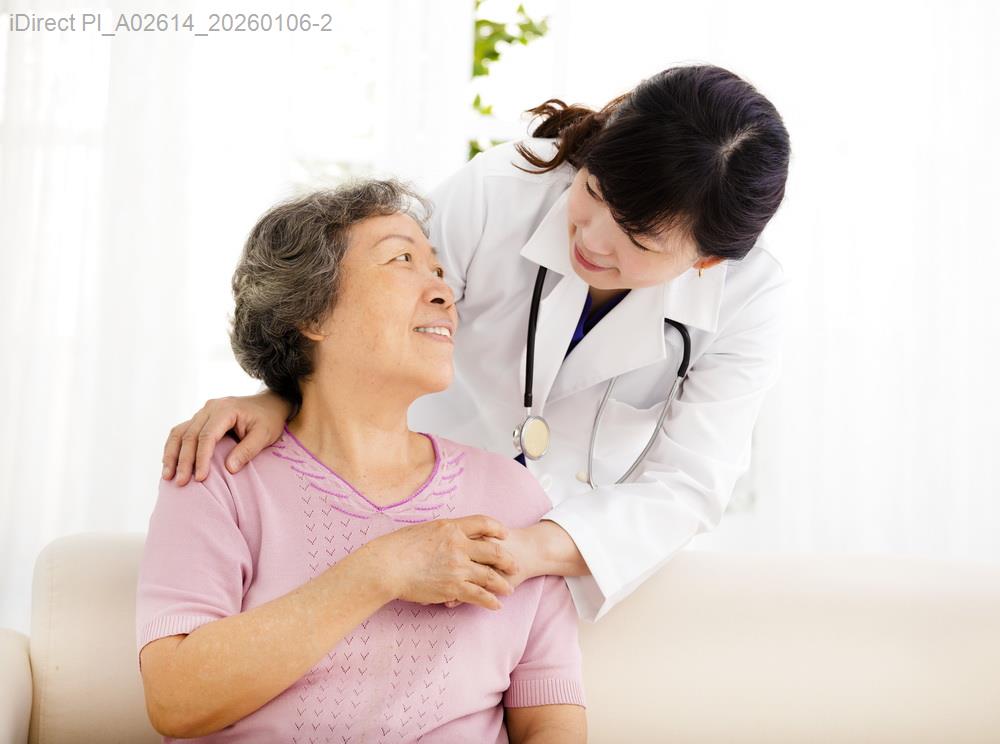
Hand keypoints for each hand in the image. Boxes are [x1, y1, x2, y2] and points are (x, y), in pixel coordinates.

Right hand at [162, 390, 292, 485]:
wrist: (269, 404)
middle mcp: (210, 408)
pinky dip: (174, 448)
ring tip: (168, 477)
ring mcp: (203, 412)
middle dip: (183, 461)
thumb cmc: (269, 419)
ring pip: (180, 433)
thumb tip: (229, 468)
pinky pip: (181, 432)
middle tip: (181, 482)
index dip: (202, 458)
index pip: (207, 436)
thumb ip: (247, 450)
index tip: (201, 478)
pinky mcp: (200, 419)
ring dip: (172, 455)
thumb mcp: (265, 435)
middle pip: (189, 435)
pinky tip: (170, 465)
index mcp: (225, 410)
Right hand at [364, 515, 519, 610]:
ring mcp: (458, 567)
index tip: (504, 534)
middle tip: (516, 565)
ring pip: (489, 575)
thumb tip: (446, 534)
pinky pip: (478, 595)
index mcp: (451, 527)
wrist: (387, 566)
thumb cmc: (397, 547)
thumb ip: (440, 532)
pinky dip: (490, 601)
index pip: (482, 522)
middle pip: (493, 550)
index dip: (496, 528)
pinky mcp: (453, 587)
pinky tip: (496, 605)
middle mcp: (459, 545)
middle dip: (507, 559)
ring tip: (510, 589)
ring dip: (502, 583)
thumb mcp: (422, 529)